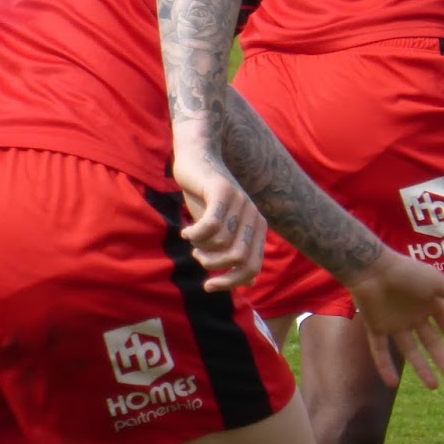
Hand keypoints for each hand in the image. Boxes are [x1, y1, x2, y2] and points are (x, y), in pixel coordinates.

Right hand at [174, 153, 266, 290]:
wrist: (196, 156)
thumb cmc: (206, 196)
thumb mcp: (221, 228)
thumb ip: (234, 251)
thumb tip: (250, 283)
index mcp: (258, 227)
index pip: (252, 268)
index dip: (231, 282)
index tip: (209, 286)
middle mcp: (254, 215)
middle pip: (239, 259)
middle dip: (214, 265)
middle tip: (197, 256)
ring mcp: (240, 202)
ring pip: (222, 244)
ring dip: (201, 248)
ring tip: (191, 239)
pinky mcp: (222, 191)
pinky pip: (210, 226)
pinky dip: (194, 234)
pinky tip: (186, 231)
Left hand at [343, 251, 443, 388]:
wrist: (371, 267)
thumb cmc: (405, 271)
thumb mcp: (436, 281)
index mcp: (428, 303)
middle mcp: (412, 315)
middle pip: (430, 342)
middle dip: (442, 361)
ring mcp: (393, 323)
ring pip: (409, 351)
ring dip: (421, 368)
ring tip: (433, 386)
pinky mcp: (374, 327)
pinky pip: (380, 351)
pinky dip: (385, 366)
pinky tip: (392, 383)